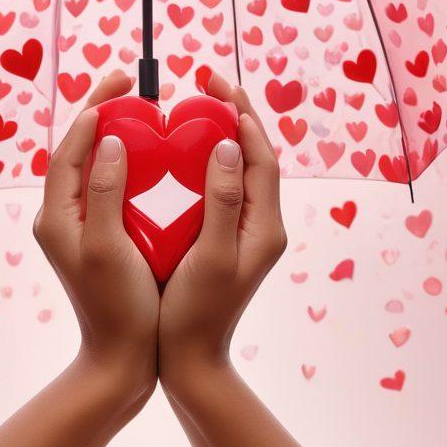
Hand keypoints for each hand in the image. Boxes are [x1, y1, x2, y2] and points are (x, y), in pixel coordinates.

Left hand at [34, 69, 159, 407]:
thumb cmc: (116, 307)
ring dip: (113, 134)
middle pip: (77, 151)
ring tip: (139, 108)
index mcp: (56, 217)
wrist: (120, 361)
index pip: (67, 149)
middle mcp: (61, 217)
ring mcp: (80, 228)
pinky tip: (150, 155)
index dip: (91, 114)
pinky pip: (108, 186)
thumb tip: (109, 141)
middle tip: (129, 85)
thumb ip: (106, 192)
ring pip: (92, 166)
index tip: (118, 86)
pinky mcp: (99, 238)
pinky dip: (125, 162)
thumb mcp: (108, 246)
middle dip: (100, 114)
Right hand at [158, 72, 286, 396]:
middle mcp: (262, 225)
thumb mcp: (210, 257)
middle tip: (206, 81)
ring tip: (197, 104)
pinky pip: (223, 186)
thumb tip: (232, 146)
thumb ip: (224, 201)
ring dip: (223, 132)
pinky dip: (207, 159)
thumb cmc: (195, 316)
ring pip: (240, 168)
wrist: (192, 365)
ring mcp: (245, 232)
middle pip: (256, 155)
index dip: (243, 114)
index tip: (216, 83)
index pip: (263, 155)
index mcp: (266, 227)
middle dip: (235, 113)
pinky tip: (181, 152)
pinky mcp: (225, 239)